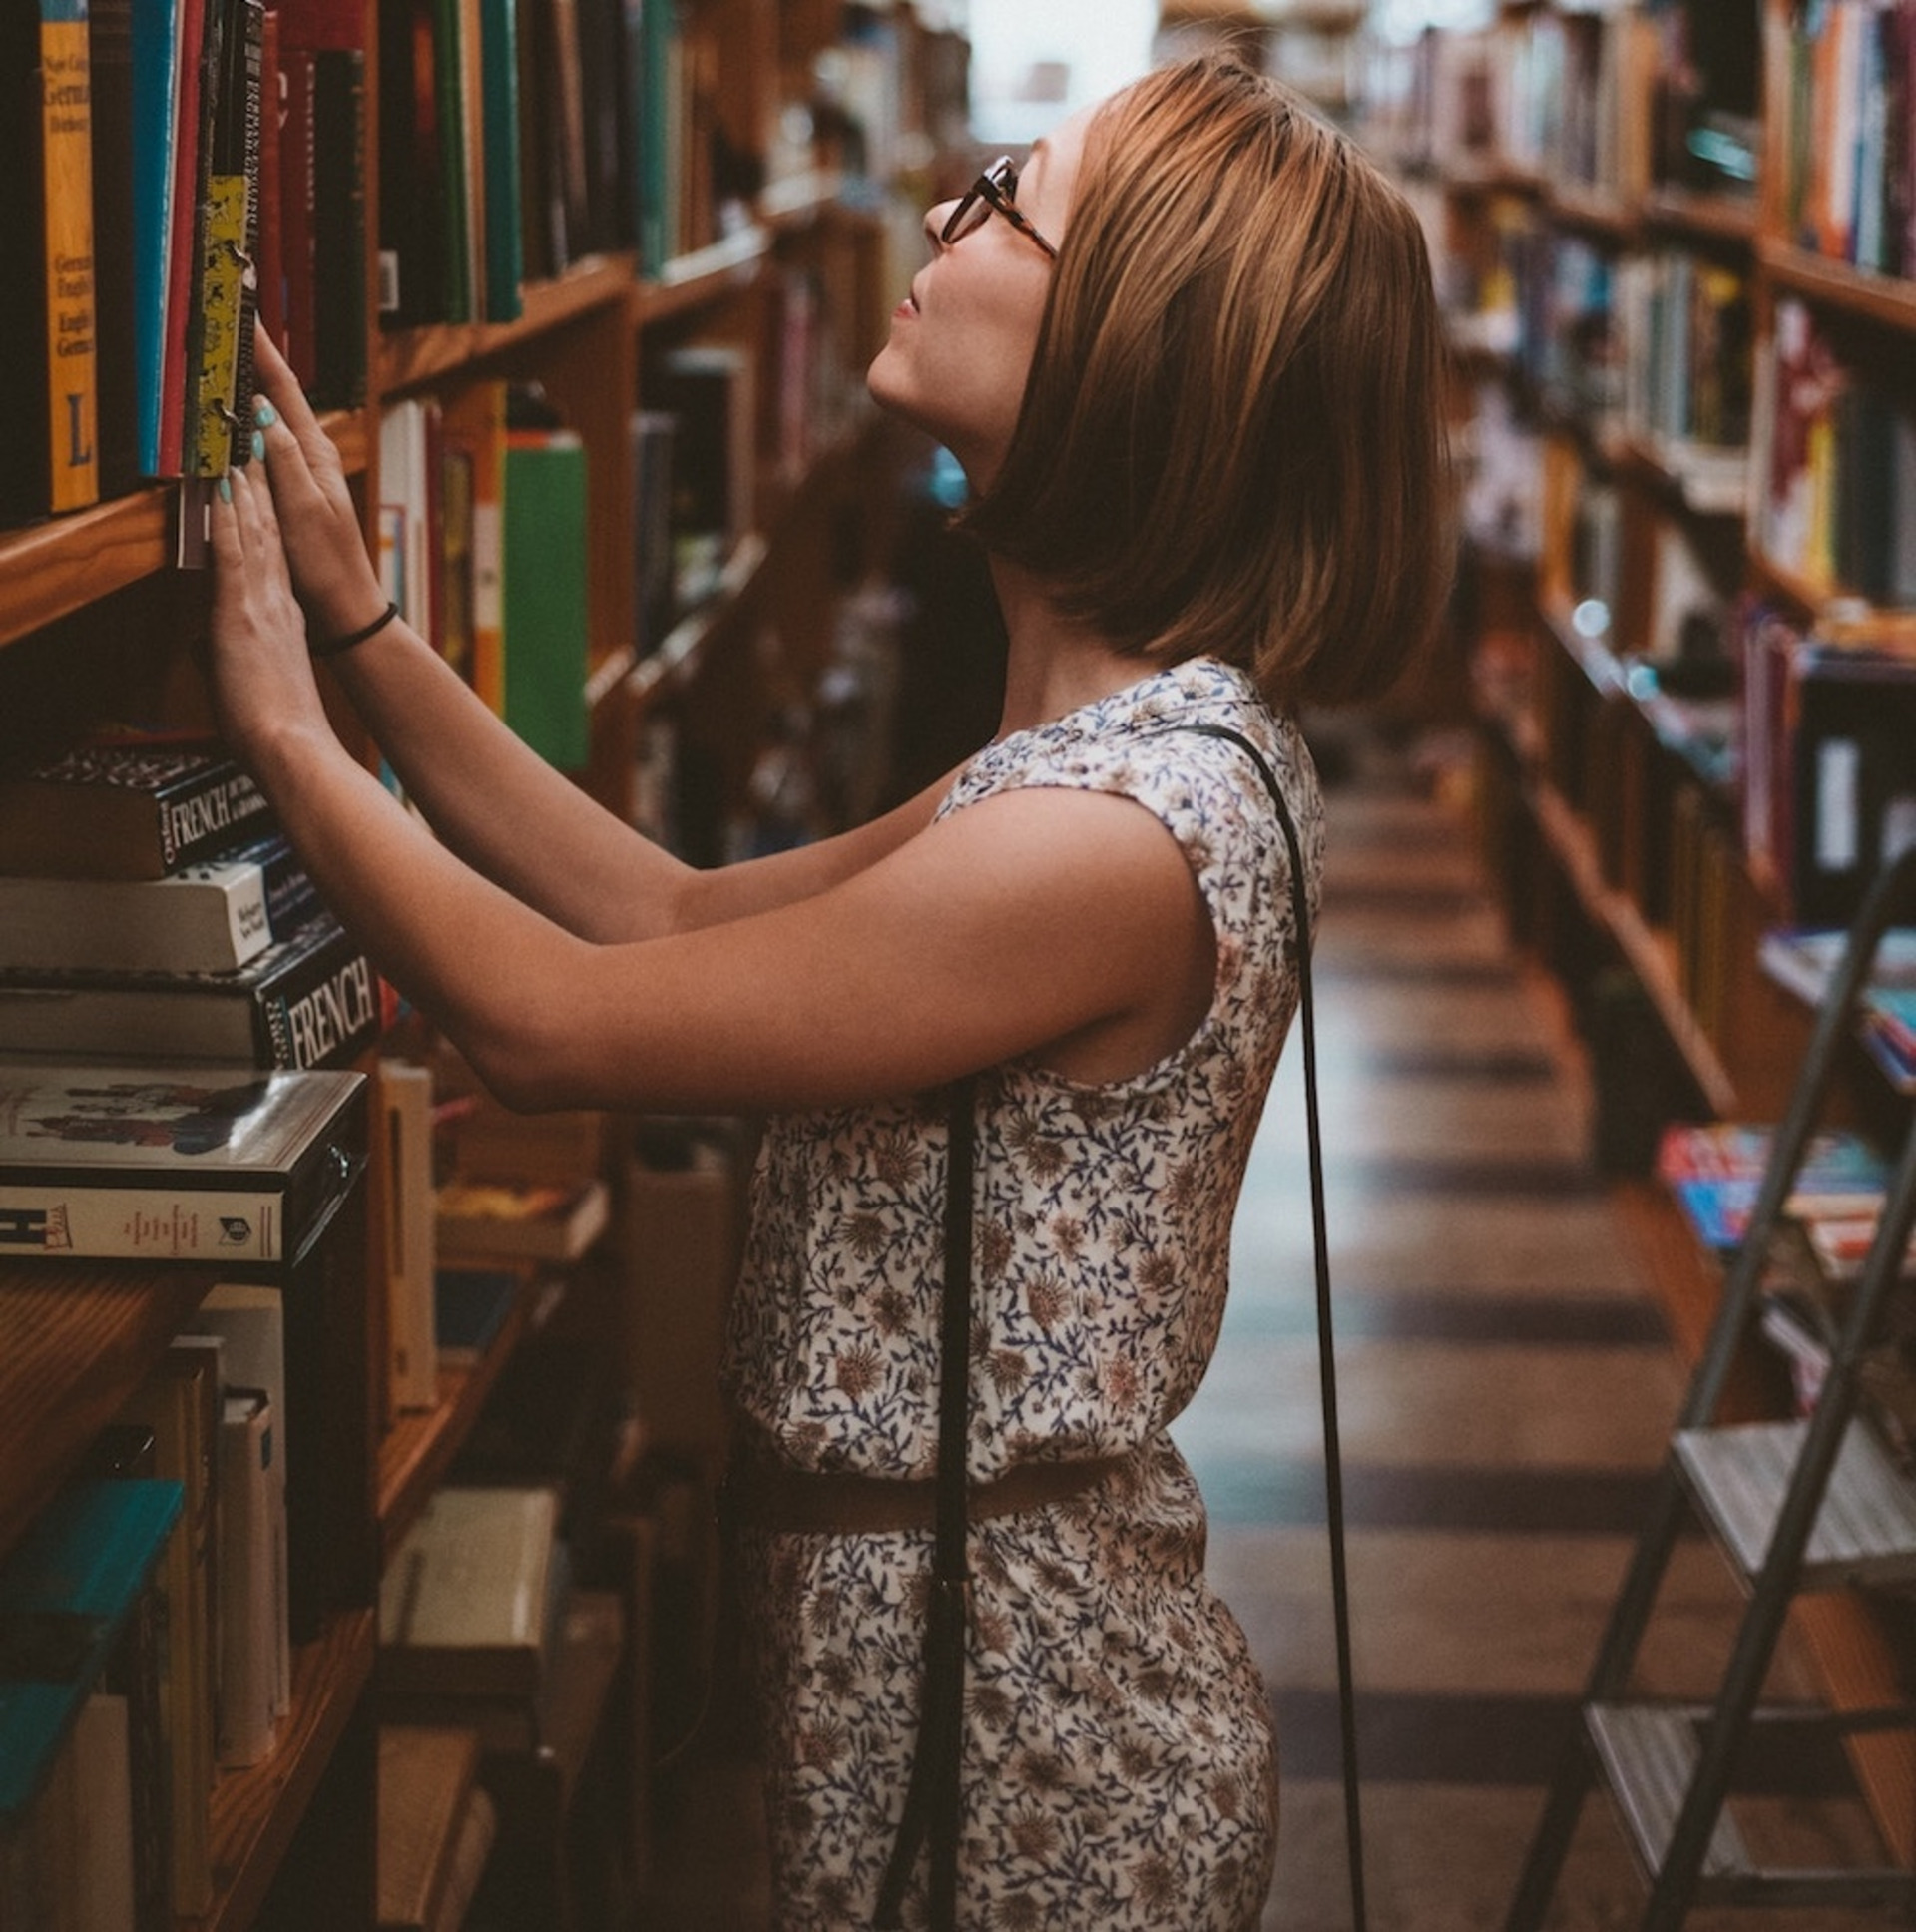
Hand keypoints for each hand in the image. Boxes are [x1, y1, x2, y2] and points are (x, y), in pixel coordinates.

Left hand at [207, 463, 331, 766]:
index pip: (273, 560)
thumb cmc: (278, 733)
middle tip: (256, 448)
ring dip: (247, 490)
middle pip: (270, 535)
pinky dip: (230, 518)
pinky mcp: (240, 612)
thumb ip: (224, 661)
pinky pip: (235, 552)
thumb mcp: (248, 686)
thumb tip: (202, 654)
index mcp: (285, 623)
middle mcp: (278, 605)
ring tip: (242, 450)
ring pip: (255, 533)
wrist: (292, 748)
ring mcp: (261, 605)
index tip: (261, 488)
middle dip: (262, 490)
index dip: (268, 521)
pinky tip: (225, 488)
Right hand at [250, 328, 388, 641]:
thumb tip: (261, 412)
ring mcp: (301, 472)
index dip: (262, 349)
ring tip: (222, 354)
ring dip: (246, 386)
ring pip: (267, 417)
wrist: (343, 607)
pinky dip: (245, 423)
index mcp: (316, 452)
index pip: (284, 388)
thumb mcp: (302, 507)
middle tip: (226, 320)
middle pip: (276, 394)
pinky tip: (230, 418)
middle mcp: (311, 455)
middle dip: (251, 356)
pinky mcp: (291, 491)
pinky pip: (262, 445)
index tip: (244, 311)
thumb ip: (283, 459)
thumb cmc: (326, 563)